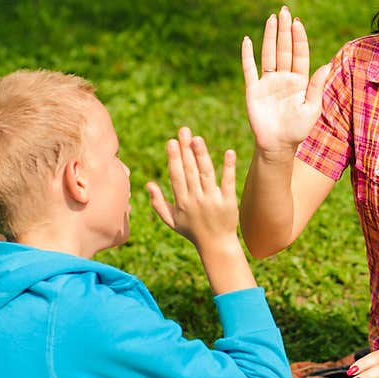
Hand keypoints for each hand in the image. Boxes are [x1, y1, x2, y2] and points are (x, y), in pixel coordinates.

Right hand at [145, 127, 238, 251]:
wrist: (216, 246)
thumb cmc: (192, 231)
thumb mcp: (171, 221)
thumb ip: (158, 203)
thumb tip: (148, 184)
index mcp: (182, 202)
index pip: (177, 176)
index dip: (174, 159)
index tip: (171, 142)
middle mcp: (196, 200)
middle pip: (190, 171)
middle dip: (186, 150)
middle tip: (184, 131)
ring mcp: (212, 200)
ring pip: (206, 174)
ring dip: (202, 155)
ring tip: (198, 139)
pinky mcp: (228, 202)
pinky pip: (228, 182)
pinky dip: (228, 168)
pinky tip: (229, 152)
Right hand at [241, 5, 330, 152]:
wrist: (278, 145)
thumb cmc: (298, 130)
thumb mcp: (311, 108)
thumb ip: (316, 86)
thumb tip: (326, 65)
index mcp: (300, 81)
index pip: (300, 54)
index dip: (299, 39)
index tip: (298, 23)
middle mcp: (284, 77)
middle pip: (284, 49)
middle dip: (284, 30)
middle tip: (285, 11)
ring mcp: (268, 82)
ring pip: (268, 54)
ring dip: (269, 36)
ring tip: (272, 18)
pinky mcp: (253, 89)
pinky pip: (249, 69)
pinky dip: (247, 55)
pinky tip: (247, 40)